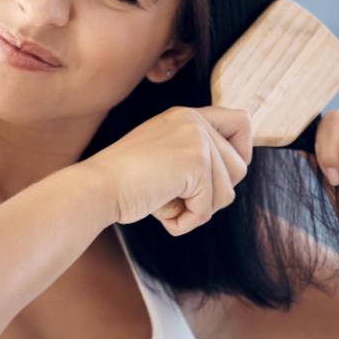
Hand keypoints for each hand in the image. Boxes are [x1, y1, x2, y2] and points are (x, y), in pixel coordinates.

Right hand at [82, 105, 253, 235]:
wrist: (96, 187)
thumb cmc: (121, 181)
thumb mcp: (162, 156)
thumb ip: (192, 156)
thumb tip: (234, 172)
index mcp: (186, 116)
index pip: (242, 121)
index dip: (241, 151)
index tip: (219, 174)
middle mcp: (194, 121)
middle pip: (240, 167)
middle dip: (213, 194)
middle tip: (178, 195)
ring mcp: (197, 140)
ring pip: (227, 193)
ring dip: (197, 210)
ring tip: (164, 201)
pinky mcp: (196, 163)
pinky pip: (207, 209)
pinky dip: (185, 222)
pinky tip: (161, 212)